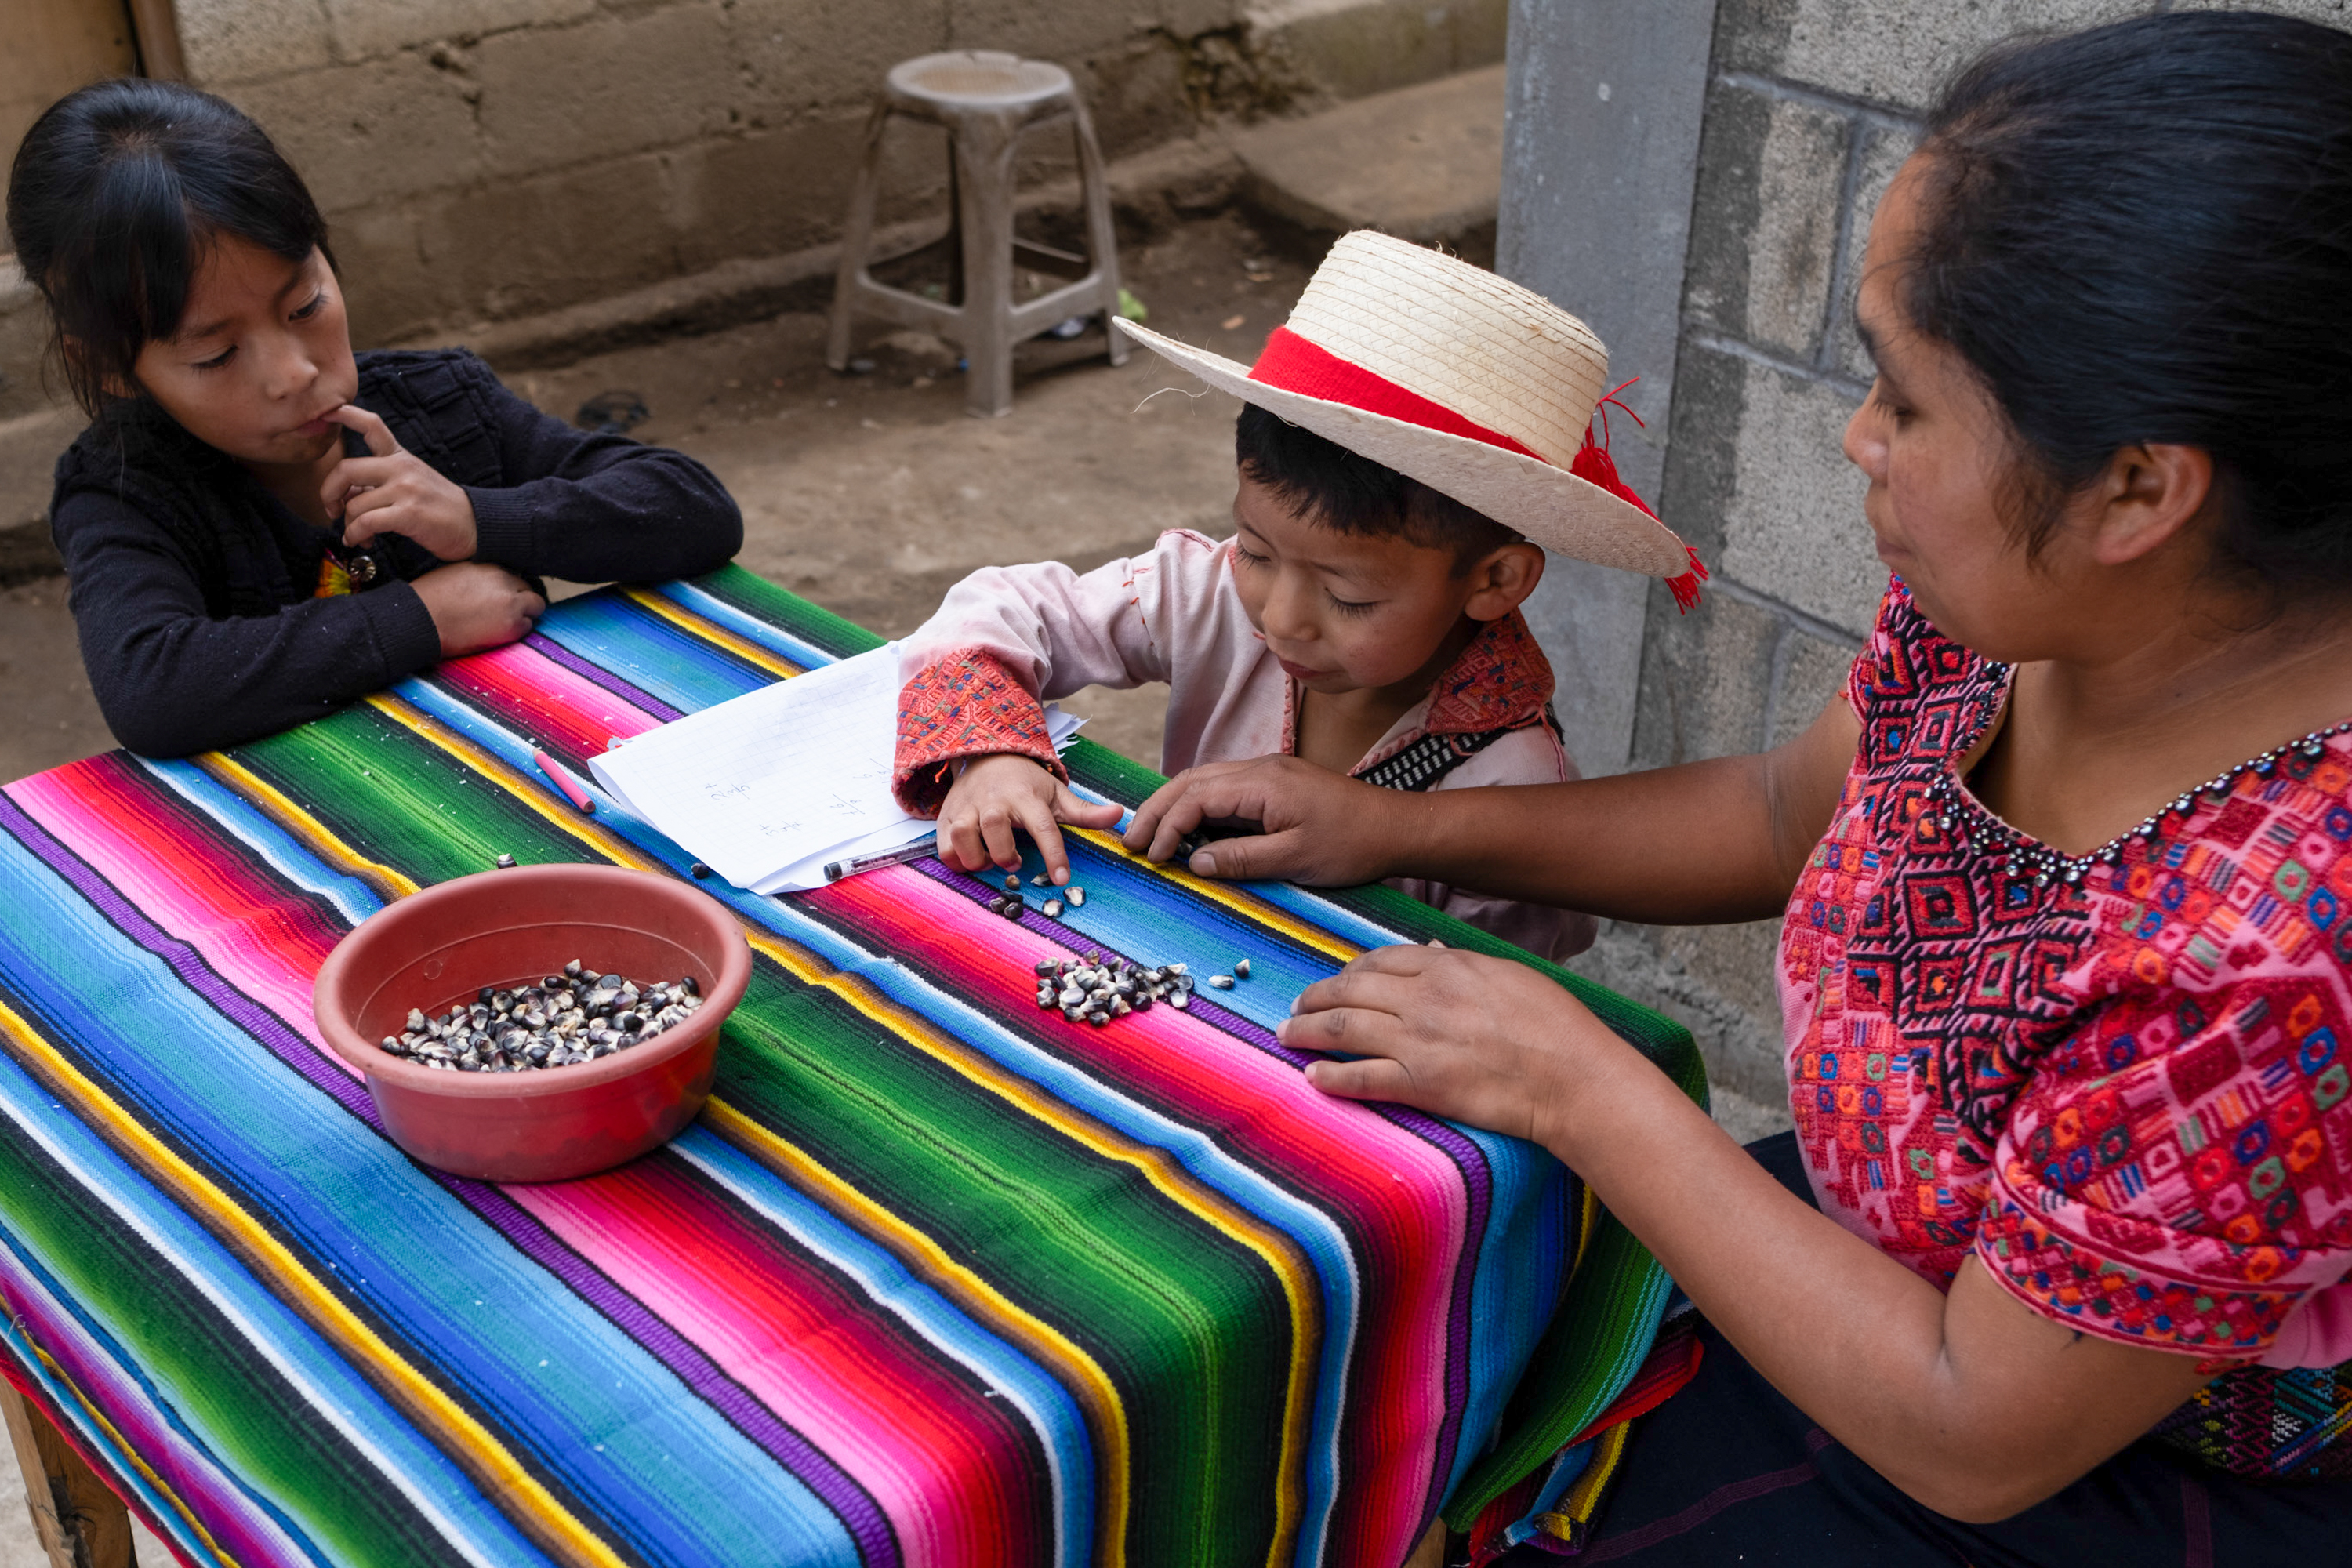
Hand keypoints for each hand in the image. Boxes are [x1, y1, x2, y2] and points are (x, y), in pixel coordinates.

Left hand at [322, 405, 478, 559]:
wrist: (474, 526)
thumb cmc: (439, 508)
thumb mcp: (411, 484)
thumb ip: (377, 484)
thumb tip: (344, 498)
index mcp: (400, 457)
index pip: (372, 426)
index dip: (347, 414)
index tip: (326, 412)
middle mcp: (401, 468)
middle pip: (346, 469)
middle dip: (329, 492)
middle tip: (332, 509)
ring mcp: (406, 489)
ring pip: (355, 504)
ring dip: (349, 526)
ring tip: (358, 535)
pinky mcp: (409, 513)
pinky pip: (366, 523)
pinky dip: (356, 535)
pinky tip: (361, 541)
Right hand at [411, 562, 544, 656]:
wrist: (422, 621)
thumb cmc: (431, 598)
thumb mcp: (458, 573)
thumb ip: (482, 576)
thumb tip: (494, 583)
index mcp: (490, 567)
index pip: (515, 576)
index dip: (510, 588)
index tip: (503, 597)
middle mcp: (505, 582)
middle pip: (529, 590)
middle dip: (521, 600)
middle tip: (506, 612)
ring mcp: (511, 604)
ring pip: (535, 608)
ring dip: (523, 615)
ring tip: (501, 623)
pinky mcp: (512, 626)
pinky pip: (527, 627)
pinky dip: (517, 630)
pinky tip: (498, 633)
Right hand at [938, 753, 1124, 881]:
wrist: (988, 756)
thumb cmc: (1027, 783)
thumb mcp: (1057, 795)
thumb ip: (1085, 812)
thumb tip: (1120, 814)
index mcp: (1026, 795)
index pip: (1043, 825)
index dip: (1053, 853)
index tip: (1062, 878)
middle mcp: (994, 799)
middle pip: (995, 825)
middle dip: (1004, 851)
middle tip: (1014, 862)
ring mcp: (967, 806)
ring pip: (963, 832)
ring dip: (975, 856)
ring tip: (988, 862)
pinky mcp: (947, 815)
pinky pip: (944, 842)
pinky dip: (953, 858)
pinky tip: (969, 860)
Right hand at [1123, 755, 1404, 883]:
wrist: (1395, 827)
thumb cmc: (1352, 844)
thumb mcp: (1294, 860)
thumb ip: (1239, 859)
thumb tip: (1193, 861)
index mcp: (1262, 783)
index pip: (1195, 796)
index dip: (1167, 825)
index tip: (1152, 857)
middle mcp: (1259, 769)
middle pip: (1190, 780)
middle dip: (1156, 809)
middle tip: (1131, 842)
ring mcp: (1267, 773)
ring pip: (1204, 780)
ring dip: (1173, 805)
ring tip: (1150, 836)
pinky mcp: (1275, 784)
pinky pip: (1223, 788)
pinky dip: (1197, 806)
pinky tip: (1188, 829)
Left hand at [1278, 945, 1632, 1150]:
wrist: (1573, 1076)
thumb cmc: (1556, 1026)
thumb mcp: (1511, 976)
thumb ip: (1466, 966)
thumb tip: (1438, 955)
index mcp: (1447, 968)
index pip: (1380, 962)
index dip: (1350, 971)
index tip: (1336, 980)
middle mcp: (1423, 999)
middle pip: (1350, 991)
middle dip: (1315, 997)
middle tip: (1296, 1005)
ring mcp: (1417, 1042)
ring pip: (1342, 1029)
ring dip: (1307, 1031)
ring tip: (1287, 1035)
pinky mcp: (1420, 1084)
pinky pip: (1360, 1078)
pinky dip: (1330, 1077)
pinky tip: (1312, 1077)